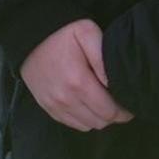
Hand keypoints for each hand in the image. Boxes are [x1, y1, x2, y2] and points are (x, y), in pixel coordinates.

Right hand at [20, 19, 134, 131]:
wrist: (30, 36)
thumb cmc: (62, 34)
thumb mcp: (87, 32)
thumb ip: (103, 57)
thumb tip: (113, 84)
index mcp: (78, 82)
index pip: (109, 111)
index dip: (123, 111)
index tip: (128, 104)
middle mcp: (65, 99)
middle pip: (99, 122)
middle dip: (113, 115)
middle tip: (117, 102)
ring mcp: (54, 105)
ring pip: (86, 126)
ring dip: (97, 118)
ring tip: (101, 103)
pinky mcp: (46, 107)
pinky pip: (71, 123)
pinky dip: (82, 118)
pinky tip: (85, 104)